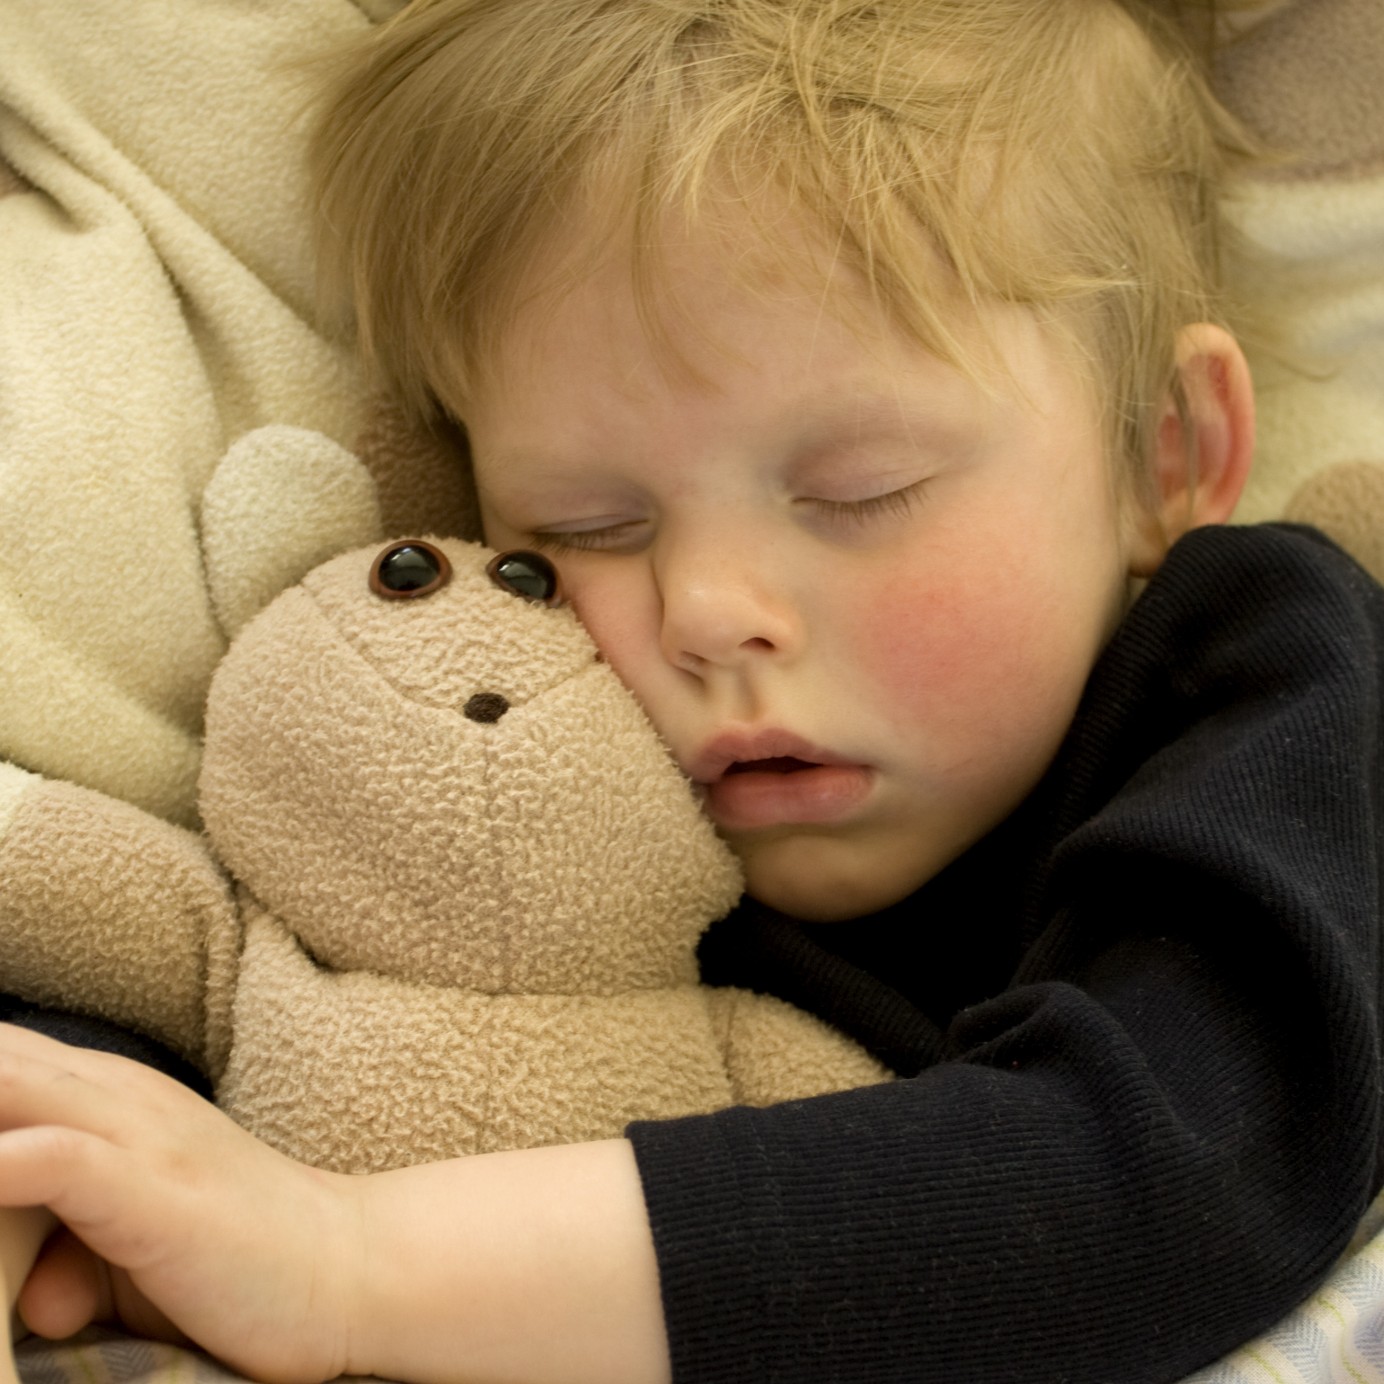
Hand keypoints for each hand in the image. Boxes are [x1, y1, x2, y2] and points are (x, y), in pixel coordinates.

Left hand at [0, 1025, 671, 1383]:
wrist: (352, 1267)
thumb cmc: (236, 1261)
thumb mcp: (124, 1255)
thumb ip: (59, 1257)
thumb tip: (28, 1301)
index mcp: (106, 1095)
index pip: (1, 1056)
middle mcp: (117, 1097)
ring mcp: (140, 1137)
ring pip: (11, 1083)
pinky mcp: (157, 1189)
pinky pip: (57, 1158)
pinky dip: (2, 1161)